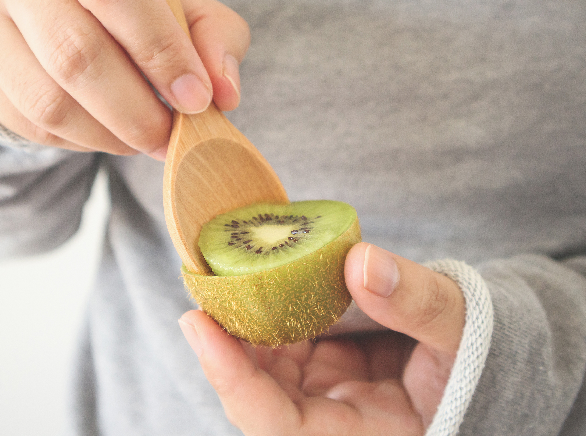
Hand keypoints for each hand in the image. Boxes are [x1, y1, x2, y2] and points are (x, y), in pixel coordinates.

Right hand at [0, 0, 248, 155]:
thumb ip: (209, 33)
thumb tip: (224, 93)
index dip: (160, 49)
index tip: (196, 98)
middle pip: (74, 51)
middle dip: (136, 112)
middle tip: (170, 136)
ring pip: (47, 98)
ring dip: (108, 136)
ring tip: (144, 140)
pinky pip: (28, 120)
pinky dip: (79, 140)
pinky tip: (107, 132)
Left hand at [178, 242, 465, 434]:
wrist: (483, 363)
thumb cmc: (481, 359)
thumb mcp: (462, 330)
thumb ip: (419, 303)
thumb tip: (360, 261)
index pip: (280, 427)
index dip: (233, 381)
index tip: (197, 325)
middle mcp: (331, 423)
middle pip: (255, 397)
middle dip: (223, 345)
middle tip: (203, 281)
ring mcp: (322, 396)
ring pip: (259, 368)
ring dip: (238, 323)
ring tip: (222, 270)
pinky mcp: (320, 370)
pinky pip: (278, 344)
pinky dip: (263, 311)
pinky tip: (255, 277)